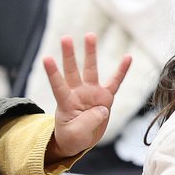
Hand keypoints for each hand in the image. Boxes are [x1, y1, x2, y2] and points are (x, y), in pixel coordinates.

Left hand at [43, 34, 131, 159]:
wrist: (81, 139)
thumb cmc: (72, 136)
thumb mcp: (75, 135)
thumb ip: (87, 122)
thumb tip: (102, 109)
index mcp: (66, 103)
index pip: (58, 85)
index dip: (53, 73)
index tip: (46, 58)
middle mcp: (78, 93)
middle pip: (72, 71)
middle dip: (69, 55)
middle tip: (65, 38)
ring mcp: (92, 93)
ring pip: (91, 70)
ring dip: (90, 53)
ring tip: (90, 35)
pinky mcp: (105, 98)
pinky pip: (115, 82)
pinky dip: (122, 70)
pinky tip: (128, 57)